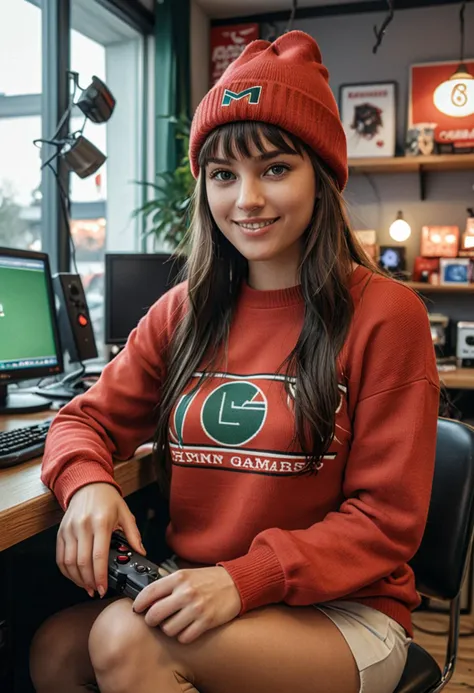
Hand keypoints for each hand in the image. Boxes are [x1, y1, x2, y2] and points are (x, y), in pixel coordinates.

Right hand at [56, 482, 145, 597]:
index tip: (104, 588)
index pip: (99, 555)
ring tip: (87, 586)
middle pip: (82, 562)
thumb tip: (141, 552)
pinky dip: (66, 571)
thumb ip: (133, 534)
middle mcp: (83, 526)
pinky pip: (60, 557)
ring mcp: (70, 530)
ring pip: (69, 562)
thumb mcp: (125, 513)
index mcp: (101, 522)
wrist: (88, 485)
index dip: (100, 576)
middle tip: (97, 590)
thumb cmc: (107, 499)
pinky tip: (75, 576)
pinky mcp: (61, 532)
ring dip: (77, 579)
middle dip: (89, 581)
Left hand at [133, 566, 241, 643]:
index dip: (139, 603)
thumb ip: (169, 584)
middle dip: (151, 620)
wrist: (236, 583)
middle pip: (154, 615)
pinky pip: (184, 637)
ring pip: (168, 629)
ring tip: (174, 623)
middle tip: (154, 620)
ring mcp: (196, 608)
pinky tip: (186, 628)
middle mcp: (186, 592)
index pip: (149, 592)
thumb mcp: (187, 574)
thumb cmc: (209, 580)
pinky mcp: (206, 621)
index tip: (137, 609)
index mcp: (179, 577)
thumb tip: (147, 597)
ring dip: (168, 629)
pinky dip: (182, 636)